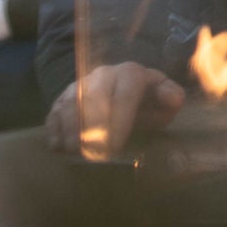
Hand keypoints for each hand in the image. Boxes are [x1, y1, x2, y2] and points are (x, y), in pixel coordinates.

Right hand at [45, 61, 183, 158]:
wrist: (120, 91)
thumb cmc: (146, 102)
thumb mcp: (164, 100)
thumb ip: (171, 98)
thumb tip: (172, 99)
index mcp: (131, 73)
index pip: (125, 92)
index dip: (120, 118)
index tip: (117, 144)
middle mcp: (104, 74)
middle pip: (94, 96)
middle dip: (92, 125)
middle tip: (91, 152)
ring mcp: (80, 85)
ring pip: (71, 102)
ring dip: (70, 128)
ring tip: (73, 151)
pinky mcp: (62, 97)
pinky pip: (54, 110)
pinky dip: (54, 128)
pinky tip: (57, 146)